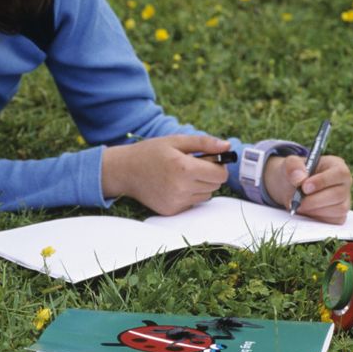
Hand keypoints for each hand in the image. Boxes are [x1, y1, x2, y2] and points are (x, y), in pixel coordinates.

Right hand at [102, 135, 230, 215]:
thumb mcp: (175, 141)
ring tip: (180, 176)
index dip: (218, 166)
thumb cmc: (150, 152)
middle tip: (190, 166)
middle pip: (215, 185)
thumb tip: (228, 146)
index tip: (208, 160)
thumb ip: (203, 143)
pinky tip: (172, 185)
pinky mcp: (171, 210)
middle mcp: (181, 188)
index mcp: (184, 168)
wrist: (124, 171)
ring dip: (200, 186)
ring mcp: (176, 201)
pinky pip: (192, 203)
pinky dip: (188, 195)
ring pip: (206, 195)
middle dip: (208, 175)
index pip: (221, 175)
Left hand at [263, 154, 351, 222]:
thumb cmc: (293, 173)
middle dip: (315, 200)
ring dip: (315, 209)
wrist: (289, 187)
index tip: (304, 187)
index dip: (323, 181)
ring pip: (338, 209)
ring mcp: (344, 199)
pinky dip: (319, 217)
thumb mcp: (289, 164)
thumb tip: (300, 179)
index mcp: (336, 166)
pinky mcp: (340, 214)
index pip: (340, 173)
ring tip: (300, 205)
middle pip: (338, 194)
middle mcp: (344, 183)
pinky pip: (335, 219)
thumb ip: (293, 166)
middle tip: (298, 201)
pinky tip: (307, 211)